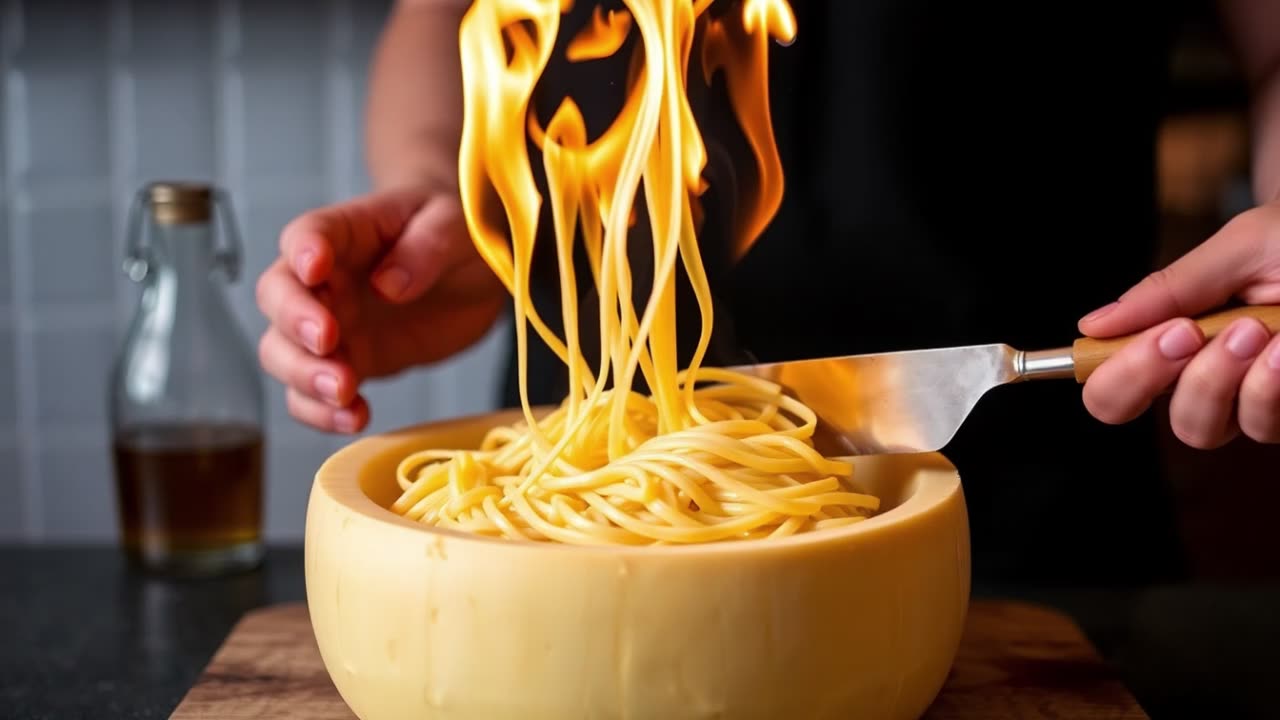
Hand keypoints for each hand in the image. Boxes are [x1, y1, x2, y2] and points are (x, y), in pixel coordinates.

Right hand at [255, 186, 504, 432]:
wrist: (471, 272)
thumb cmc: (454, 230)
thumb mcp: (454, 225)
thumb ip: (426, 247)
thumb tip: (389, 285)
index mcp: (347, 231)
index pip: (308, 233)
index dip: (303, 250)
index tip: (314, 268)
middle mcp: (325, 279)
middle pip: (278, 296)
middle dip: (293, 322)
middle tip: (327, 341)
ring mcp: (332, 324)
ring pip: (283, 352)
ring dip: (304, 375)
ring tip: (344, 392)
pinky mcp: (350, 363)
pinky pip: (314, 394)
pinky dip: (323, 412)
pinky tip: (355, 417)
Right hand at [1077, 202, 1279, 447]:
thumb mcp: (1238, 248)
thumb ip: (1167, 289)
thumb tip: (1093, 325)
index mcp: (1180, 342)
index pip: (1115, 386)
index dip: (1119, 373)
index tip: (1162, 335)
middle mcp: (1214, 380)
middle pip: (1160, 421)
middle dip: (1170, 380)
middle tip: (1192, 334)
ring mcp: (1257, 402)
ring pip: (1206, 430)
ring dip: (1222, 380)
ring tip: (1256, 330)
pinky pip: (1262, 425)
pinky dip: (1268, 387)